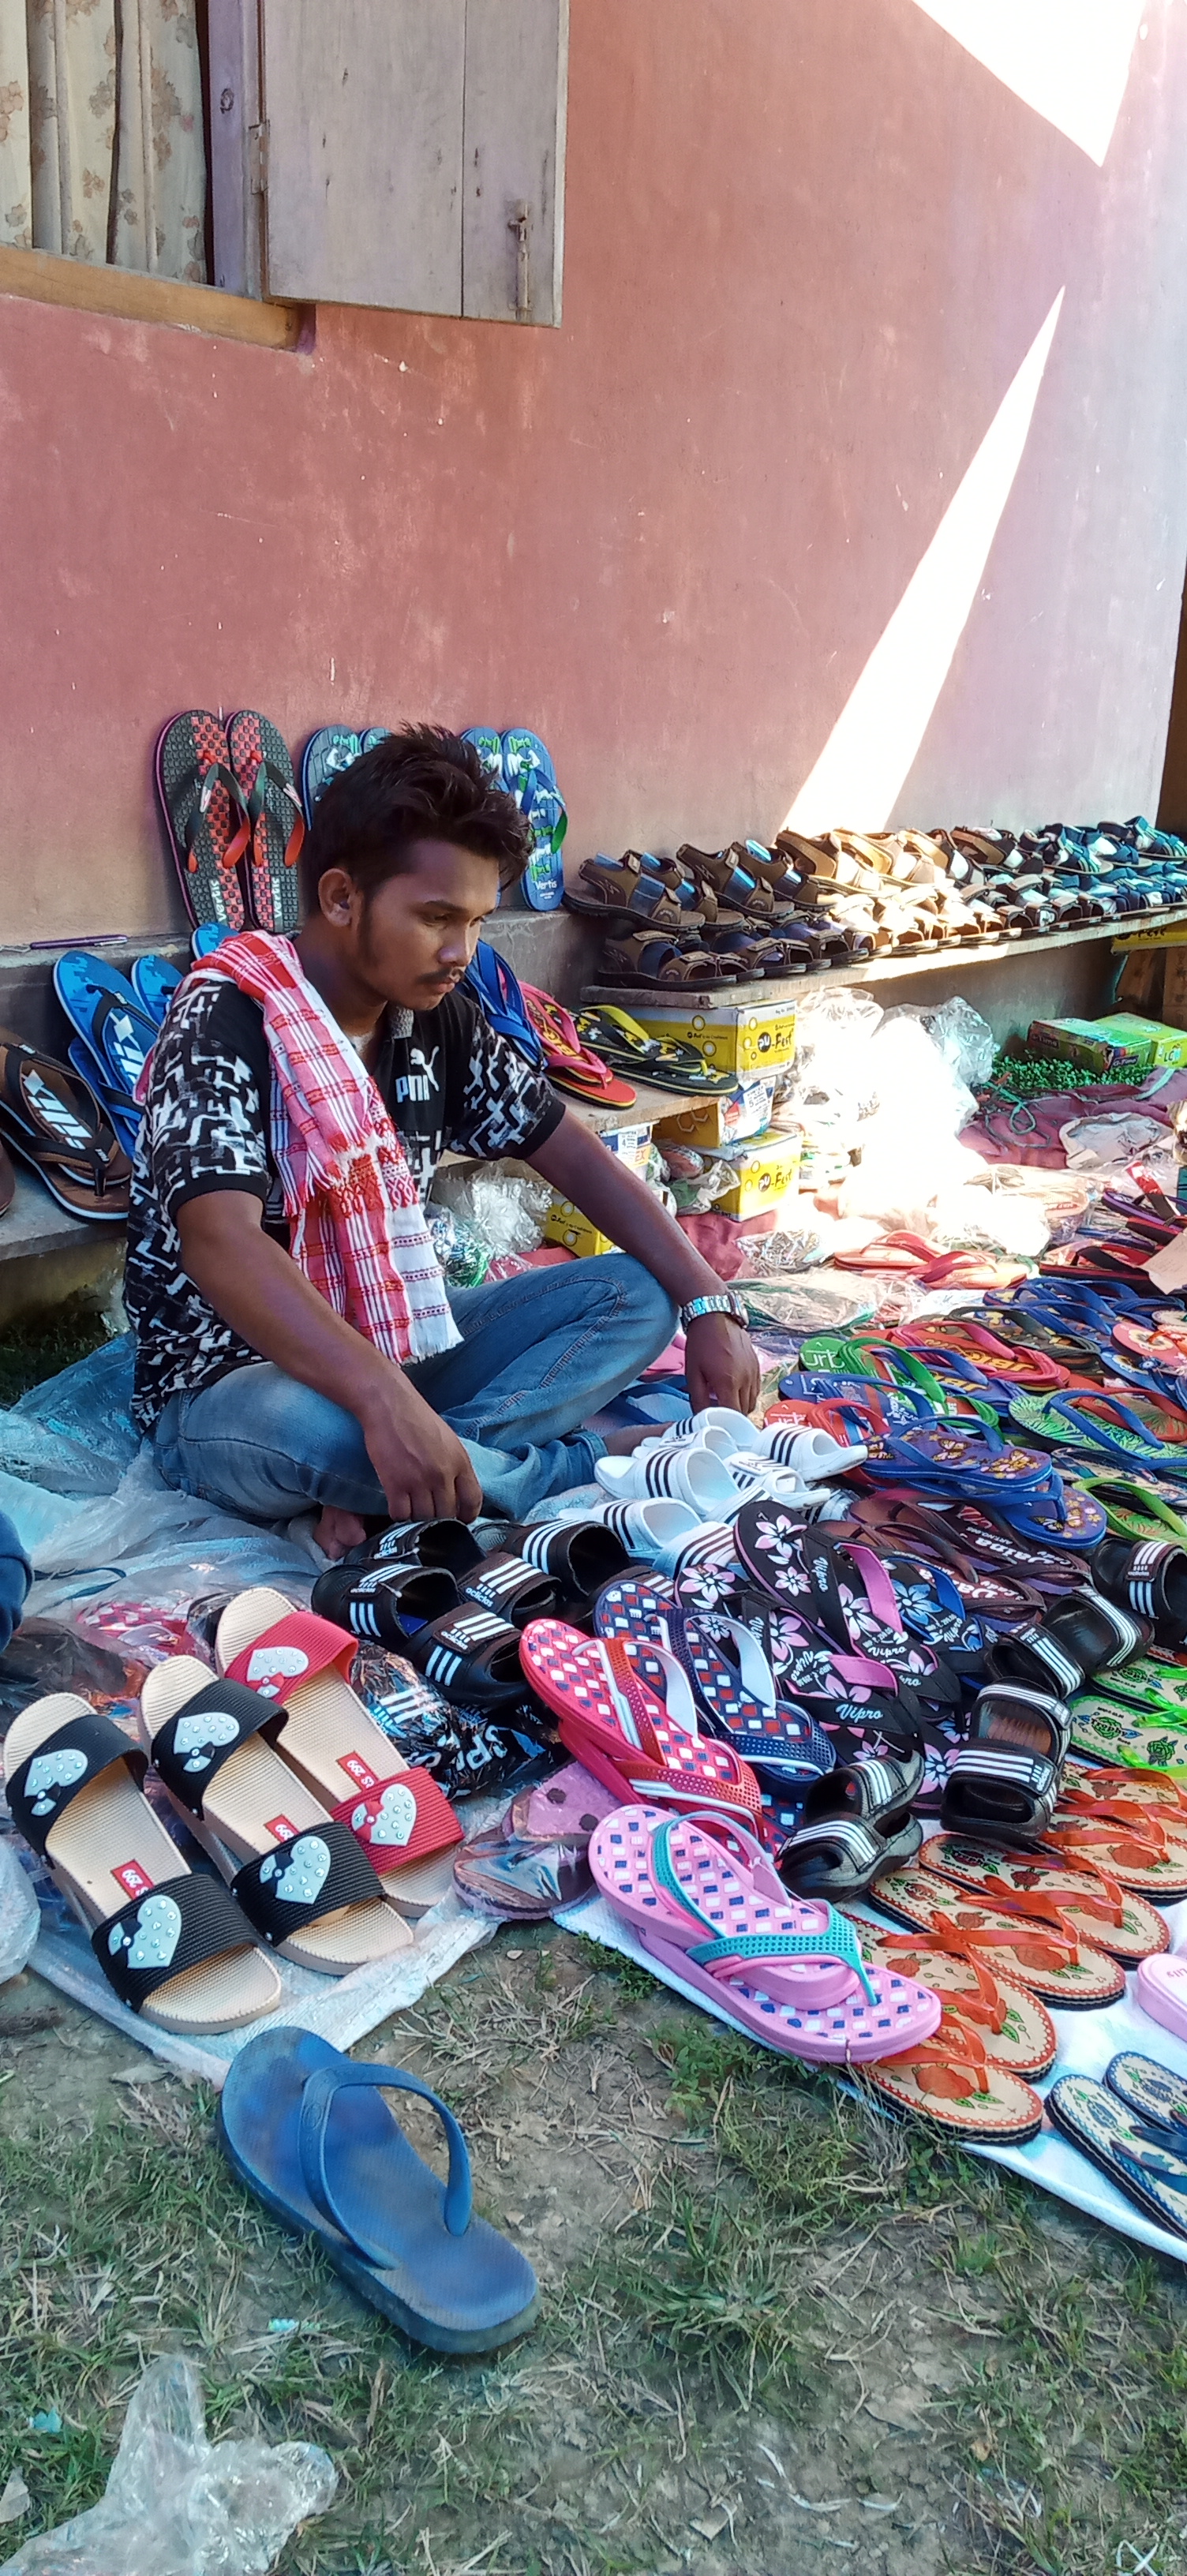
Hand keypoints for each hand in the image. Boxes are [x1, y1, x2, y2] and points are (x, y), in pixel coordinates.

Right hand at [359, 1371, 483, 1523]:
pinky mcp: (395, 1484)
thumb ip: (455, 1466)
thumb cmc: (417, 1419)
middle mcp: (443, 1474)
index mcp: (460, 1462)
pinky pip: (401, 1514)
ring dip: (418, 1522)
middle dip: (440, 1523)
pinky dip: (399, 1518)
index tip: (460, 1522)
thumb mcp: (448, 1440)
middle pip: (447, 1515)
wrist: (389, 1405)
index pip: (473, 1500)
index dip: (467, 1516)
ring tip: (413, 1518)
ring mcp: (419, 1481)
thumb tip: (457, 1490)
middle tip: (431, 1522)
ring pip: (424, 1518)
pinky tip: (398, 1511)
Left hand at [683, 1312, 760, 1415]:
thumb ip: (698, 1399)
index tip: (717, 1425)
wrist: (716, 1317)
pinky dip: (747, 1395)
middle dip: (732, 1417)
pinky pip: (756, 1390)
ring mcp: (754, 1373)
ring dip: (740, 1407)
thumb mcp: (693, 1373)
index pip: (733, 1416)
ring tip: (725, 1401)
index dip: (726, 1425)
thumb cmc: (701, 1345)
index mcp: (728, 1383)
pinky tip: (734, 1389)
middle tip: (719, 1414)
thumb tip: (702, 1419)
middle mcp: (746, 1380)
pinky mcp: (758, 1366)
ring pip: (752, 1402)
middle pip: (744, 1412)